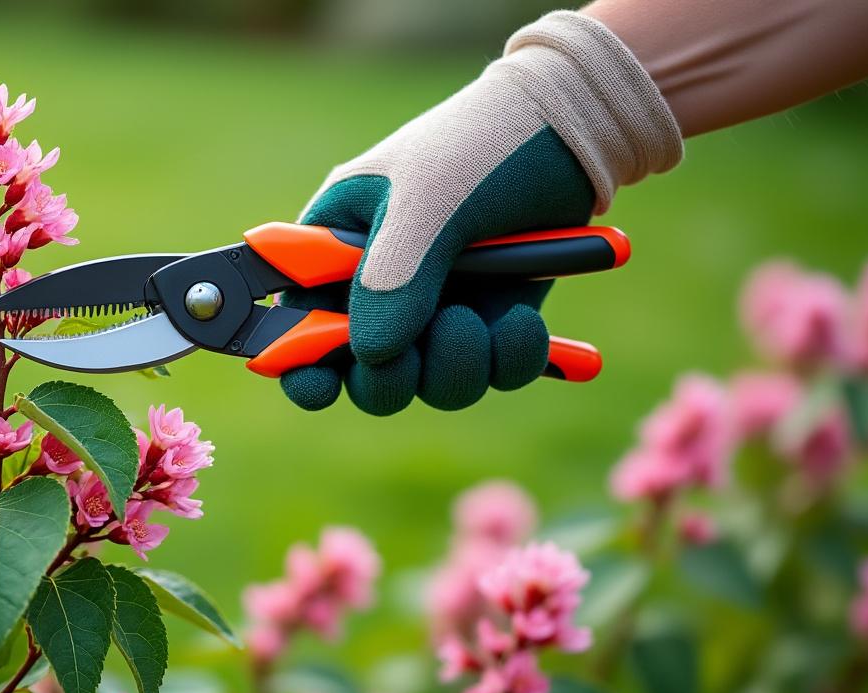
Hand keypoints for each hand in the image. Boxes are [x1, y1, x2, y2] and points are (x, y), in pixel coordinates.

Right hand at [279, 11, 681, 414]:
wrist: (572, 131)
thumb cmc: (481, 145)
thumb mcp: (428, 199)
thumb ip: (392, 278)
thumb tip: (371, 355)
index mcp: (336, 247)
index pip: (296, 318)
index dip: (296, 360)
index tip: (317, 386)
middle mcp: (381, 287)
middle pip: (364, 375)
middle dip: (396, 374)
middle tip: (426, 345)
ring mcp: (439, 310)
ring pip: (432, 384)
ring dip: (460, 364)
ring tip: (489, 316)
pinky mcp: (493, 322)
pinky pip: (492, 374)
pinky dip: (511, 357)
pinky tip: (523, 320)